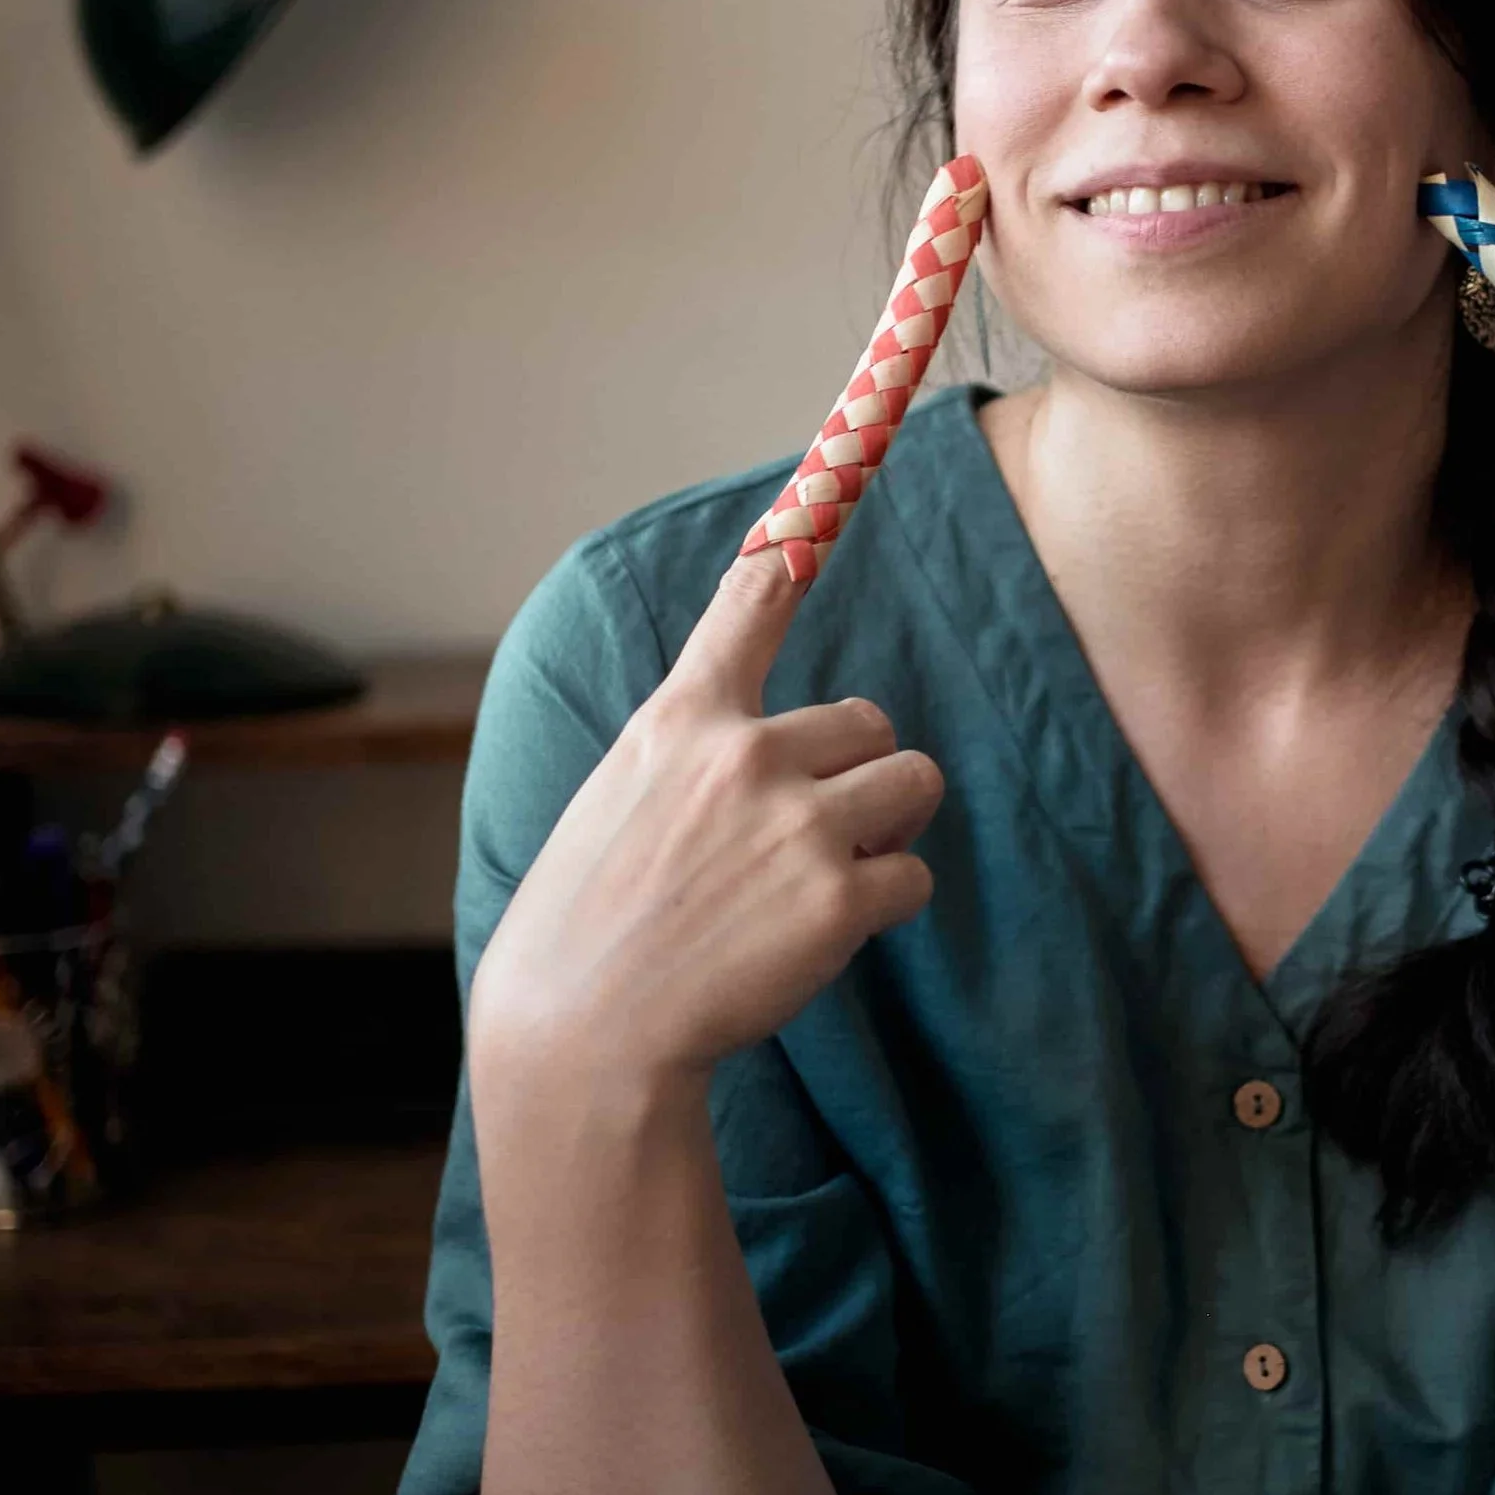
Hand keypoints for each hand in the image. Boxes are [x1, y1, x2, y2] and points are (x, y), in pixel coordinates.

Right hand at [467, 548, 943, 1097]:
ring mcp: (798, 824)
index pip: (752, 603)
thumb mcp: (620, 799)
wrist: (582, 1033)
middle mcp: (746, 754)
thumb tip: (768, 745)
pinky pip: (911, 876)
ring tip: (820, 880)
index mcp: (681, 720)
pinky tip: (817, 936)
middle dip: (859, 774)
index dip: (802, 537)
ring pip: (912, 784)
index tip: (842, 461)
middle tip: (805, 839)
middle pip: (874, 722)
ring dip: (886, 828)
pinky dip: (882, 906)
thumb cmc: (591, 922)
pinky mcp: (840, 897)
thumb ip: (695, 754)